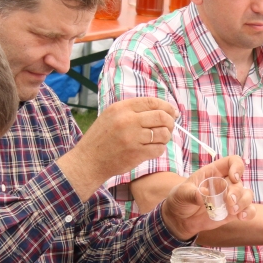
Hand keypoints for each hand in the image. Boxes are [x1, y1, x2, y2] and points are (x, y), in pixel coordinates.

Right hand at [59, 98, 176, 195]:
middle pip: (162, 117)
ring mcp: (133, 138)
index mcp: (121, 108)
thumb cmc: (101, 138)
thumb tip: (162, 109)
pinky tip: (152, 149)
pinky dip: (159, 149)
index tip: (173, 112)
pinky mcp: (137, 153)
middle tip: (169, 127)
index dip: (167, 107)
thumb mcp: (112, 116)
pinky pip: (159, 149)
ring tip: (159, 139)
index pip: (152, 102)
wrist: (89, 161)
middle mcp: (128, 120)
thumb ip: (133, 110)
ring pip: (163, 133)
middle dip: (170, 122)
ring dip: (166, 137)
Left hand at [160, 155, 255, 239]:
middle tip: (229, 202)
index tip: (233, 177)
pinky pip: (248, 209)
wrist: (180, 219)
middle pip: (240, 182)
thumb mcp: (181, 194)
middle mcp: (225, 183)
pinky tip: (242, 217)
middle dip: (237, 192)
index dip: (237, 167)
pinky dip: (249, 212)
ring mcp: (230, 198)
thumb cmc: (180, 200)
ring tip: (232, 211)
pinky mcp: (233, 212)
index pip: (232, 162)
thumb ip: (192, 194)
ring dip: (244, 202)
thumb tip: (203, 195)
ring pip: (247, 195)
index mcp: (214, 173)